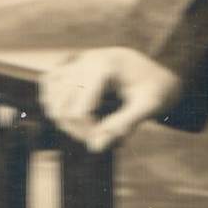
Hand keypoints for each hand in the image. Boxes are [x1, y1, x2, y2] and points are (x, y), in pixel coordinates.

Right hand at [39, 47, 183, 152]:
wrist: (158, 69)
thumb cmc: (157, 89)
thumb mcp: (149, 107)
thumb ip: (124, 125)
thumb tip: (96, 147)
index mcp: (104, 69)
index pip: (80, 112)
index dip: (89, 133)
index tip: (108, 139)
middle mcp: (86, 61)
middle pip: (62, 107)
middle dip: (77, 130)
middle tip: (99, 137)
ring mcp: (77, 61)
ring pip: (51, 97)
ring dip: (63, 119)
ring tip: (89, 127)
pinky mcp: (73, 64)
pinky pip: (49, 82)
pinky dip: (54, 101)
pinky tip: (72, 113)